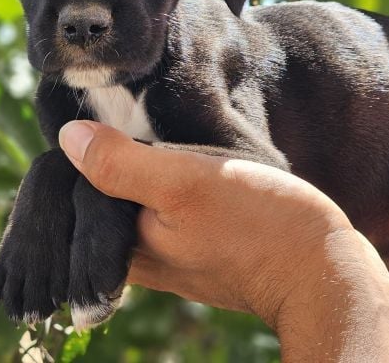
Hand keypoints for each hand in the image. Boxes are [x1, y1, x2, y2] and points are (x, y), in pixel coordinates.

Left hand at [59, 122, 388, 361]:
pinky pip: (152, 210)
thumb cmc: (259, 224)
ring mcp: (164, 254)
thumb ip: (121, 164)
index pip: (66, 202)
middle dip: (89, 162)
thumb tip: (67, 137)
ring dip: (120, 169)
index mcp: (122, 245)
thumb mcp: (184, 182)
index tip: (83, 117)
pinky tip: (165, 157)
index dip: (67, 157)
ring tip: (130, 129)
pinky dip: (150, 181)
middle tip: (105, 117)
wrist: (322, 270)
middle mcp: (136, 257)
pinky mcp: (191, 246)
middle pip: (89, 205)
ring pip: (122, 206)